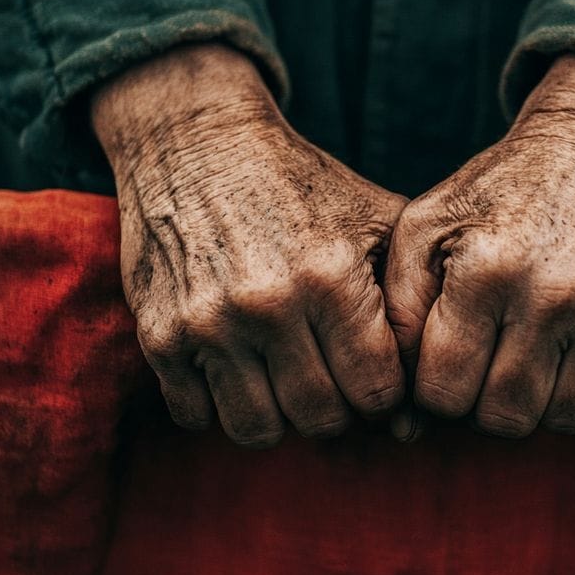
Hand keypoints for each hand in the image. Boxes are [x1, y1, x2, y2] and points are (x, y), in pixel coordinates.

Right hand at [92, 44, 406, 446]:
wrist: (197, 143)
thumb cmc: (303, 188)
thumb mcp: (376, 222)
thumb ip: (412, 308)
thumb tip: (414, 424)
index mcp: (331, 277)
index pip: (376, 394)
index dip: (382, 394)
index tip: (371, 372)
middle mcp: (269, 304)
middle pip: (320, 420)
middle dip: (335, 408)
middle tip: (330, 376)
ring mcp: (208, 323)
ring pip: (258, 431)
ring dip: (278, 415)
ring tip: (284, 376)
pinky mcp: (160, 333)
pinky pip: (196, 416)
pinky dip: (218, 405)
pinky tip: (235, 366)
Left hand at [385, 54, 574, 438]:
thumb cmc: (504, 188)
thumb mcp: (429, 222)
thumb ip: (401, 306)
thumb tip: (401, 401)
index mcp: (486, 272)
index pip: (445, 391)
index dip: (436, 393)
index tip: (446, 367)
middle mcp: (553, 297)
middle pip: (505, 417)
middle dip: (484, 407)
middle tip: (486, 371)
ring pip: (563, 420)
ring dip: (540, 404)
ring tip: (531, 359)